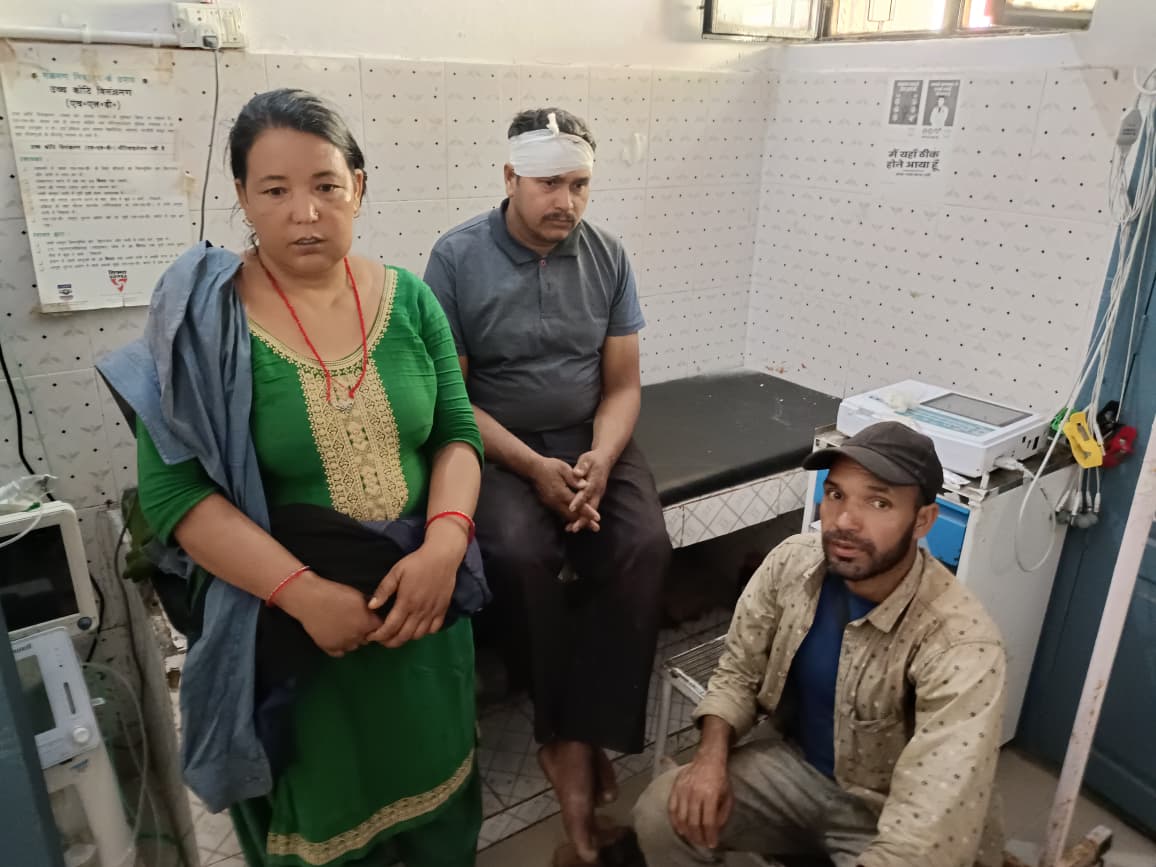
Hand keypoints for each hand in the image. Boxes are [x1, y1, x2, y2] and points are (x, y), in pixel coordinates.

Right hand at [278, 573, 381, 657]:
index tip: (369, 619)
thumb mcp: (358, 597)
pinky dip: (340, 646)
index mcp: (367, 623)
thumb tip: (375, 616)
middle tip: (353, 621)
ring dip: (352, 639)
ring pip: (354, 646)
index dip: (374, 624)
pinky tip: (336, 635)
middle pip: (367, 639)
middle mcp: (357, 636)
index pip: (379, 629)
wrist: (310, 599)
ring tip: (343, 627)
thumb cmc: (335, 593)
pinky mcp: (329, 648)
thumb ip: (370, 610)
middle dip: (364, 632)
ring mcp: (343, 644)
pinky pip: (340, 652)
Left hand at [365, 530, 463, 647]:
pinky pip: (434, 629)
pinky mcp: (443, 609)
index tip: (372, 636)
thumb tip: (371, 606)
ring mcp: (433, 611)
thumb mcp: (396, 572)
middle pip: (404, 636)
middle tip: (382, 641)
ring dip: (406, 638)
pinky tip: (417, 628)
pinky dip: (424, 633)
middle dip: (390, 642)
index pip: (390, 627)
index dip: (379, 635)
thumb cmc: (417, 562)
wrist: (442, 557)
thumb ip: (384, 590)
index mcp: (406, 602)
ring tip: (398, 635)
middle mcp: (420, 611)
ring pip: (418, 635)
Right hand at [530, 457, 600, 531]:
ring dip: (577, 522)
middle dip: (584, 522)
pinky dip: (569, 519)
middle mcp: (555, 502)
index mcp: (561, 493)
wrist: (532, 469)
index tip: (598, 518)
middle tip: (596, 528)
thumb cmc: (549, 466)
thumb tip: (586, 485)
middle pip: (572, 516)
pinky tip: (575, 521)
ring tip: (588, 527)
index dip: (588, 512)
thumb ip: (574, 478)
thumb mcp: (563, 468)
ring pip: (566, 517)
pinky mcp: (548, 504)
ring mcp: (551, 504)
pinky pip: (560, 514)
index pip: (577, 505)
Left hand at [568, 450, 610, 531]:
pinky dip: (583, 518)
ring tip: (571, 529)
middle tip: (573, 528)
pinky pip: (590, 510)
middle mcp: (598, 491)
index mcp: (594, 481)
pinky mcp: (596, 497)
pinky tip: (574, 524)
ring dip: (582, 521)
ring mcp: (598, 495)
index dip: (579, 501)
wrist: (605, 460)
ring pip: (591, 511)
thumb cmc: (593, 459)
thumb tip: (577, 473)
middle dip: (583, 519)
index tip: (571, 508)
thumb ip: (582, 467)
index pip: (586, 492)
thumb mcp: (587, 460)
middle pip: (591, 507)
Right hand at [668, 755, 732, 849]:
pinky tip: (680, 829)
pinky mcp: (675, 788)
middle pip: (694, 822)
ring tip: (693, 838)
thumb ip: (722, 814)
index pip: (708, 822)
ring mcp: (683, 790)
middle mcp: (695, 793)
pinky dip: (675, 821)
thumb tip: (715, 830)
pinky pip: (672, 808)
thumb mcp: (728, 796)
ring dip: (687, 832)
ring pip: (682, 817)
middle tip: (702, 844)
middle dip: (698, 837)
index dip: (710, 836)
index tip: (712, 844)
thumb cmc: (720, 779)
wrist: (708, 759)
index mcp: (710, 794)